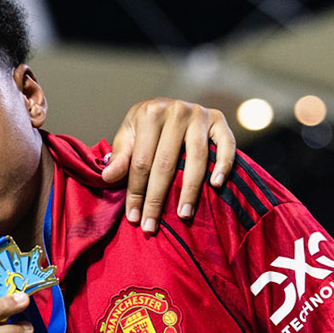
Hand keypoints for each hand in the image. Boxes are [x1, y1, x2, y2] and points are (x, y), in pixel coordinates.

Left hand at [103, 99, 235, 233]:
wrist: (171, 106)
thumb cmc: (146, 127)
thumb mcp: (128, 136)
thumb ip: (120, 157)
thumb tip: (108, 177)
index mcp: (150, 113)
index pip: (141, 161)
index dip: (136, 192)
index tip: (134, 218)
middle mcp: (176, 111)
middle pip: (166, 163)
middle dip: (157, 199)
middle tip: (152, 226)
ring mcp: (199, 114)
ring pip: (195, 158)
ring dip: (189, 190)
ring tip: (183, 214)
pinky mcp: (219, 119)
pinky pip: (226, 144)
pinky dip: (223, 164)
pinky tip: (216, 185)